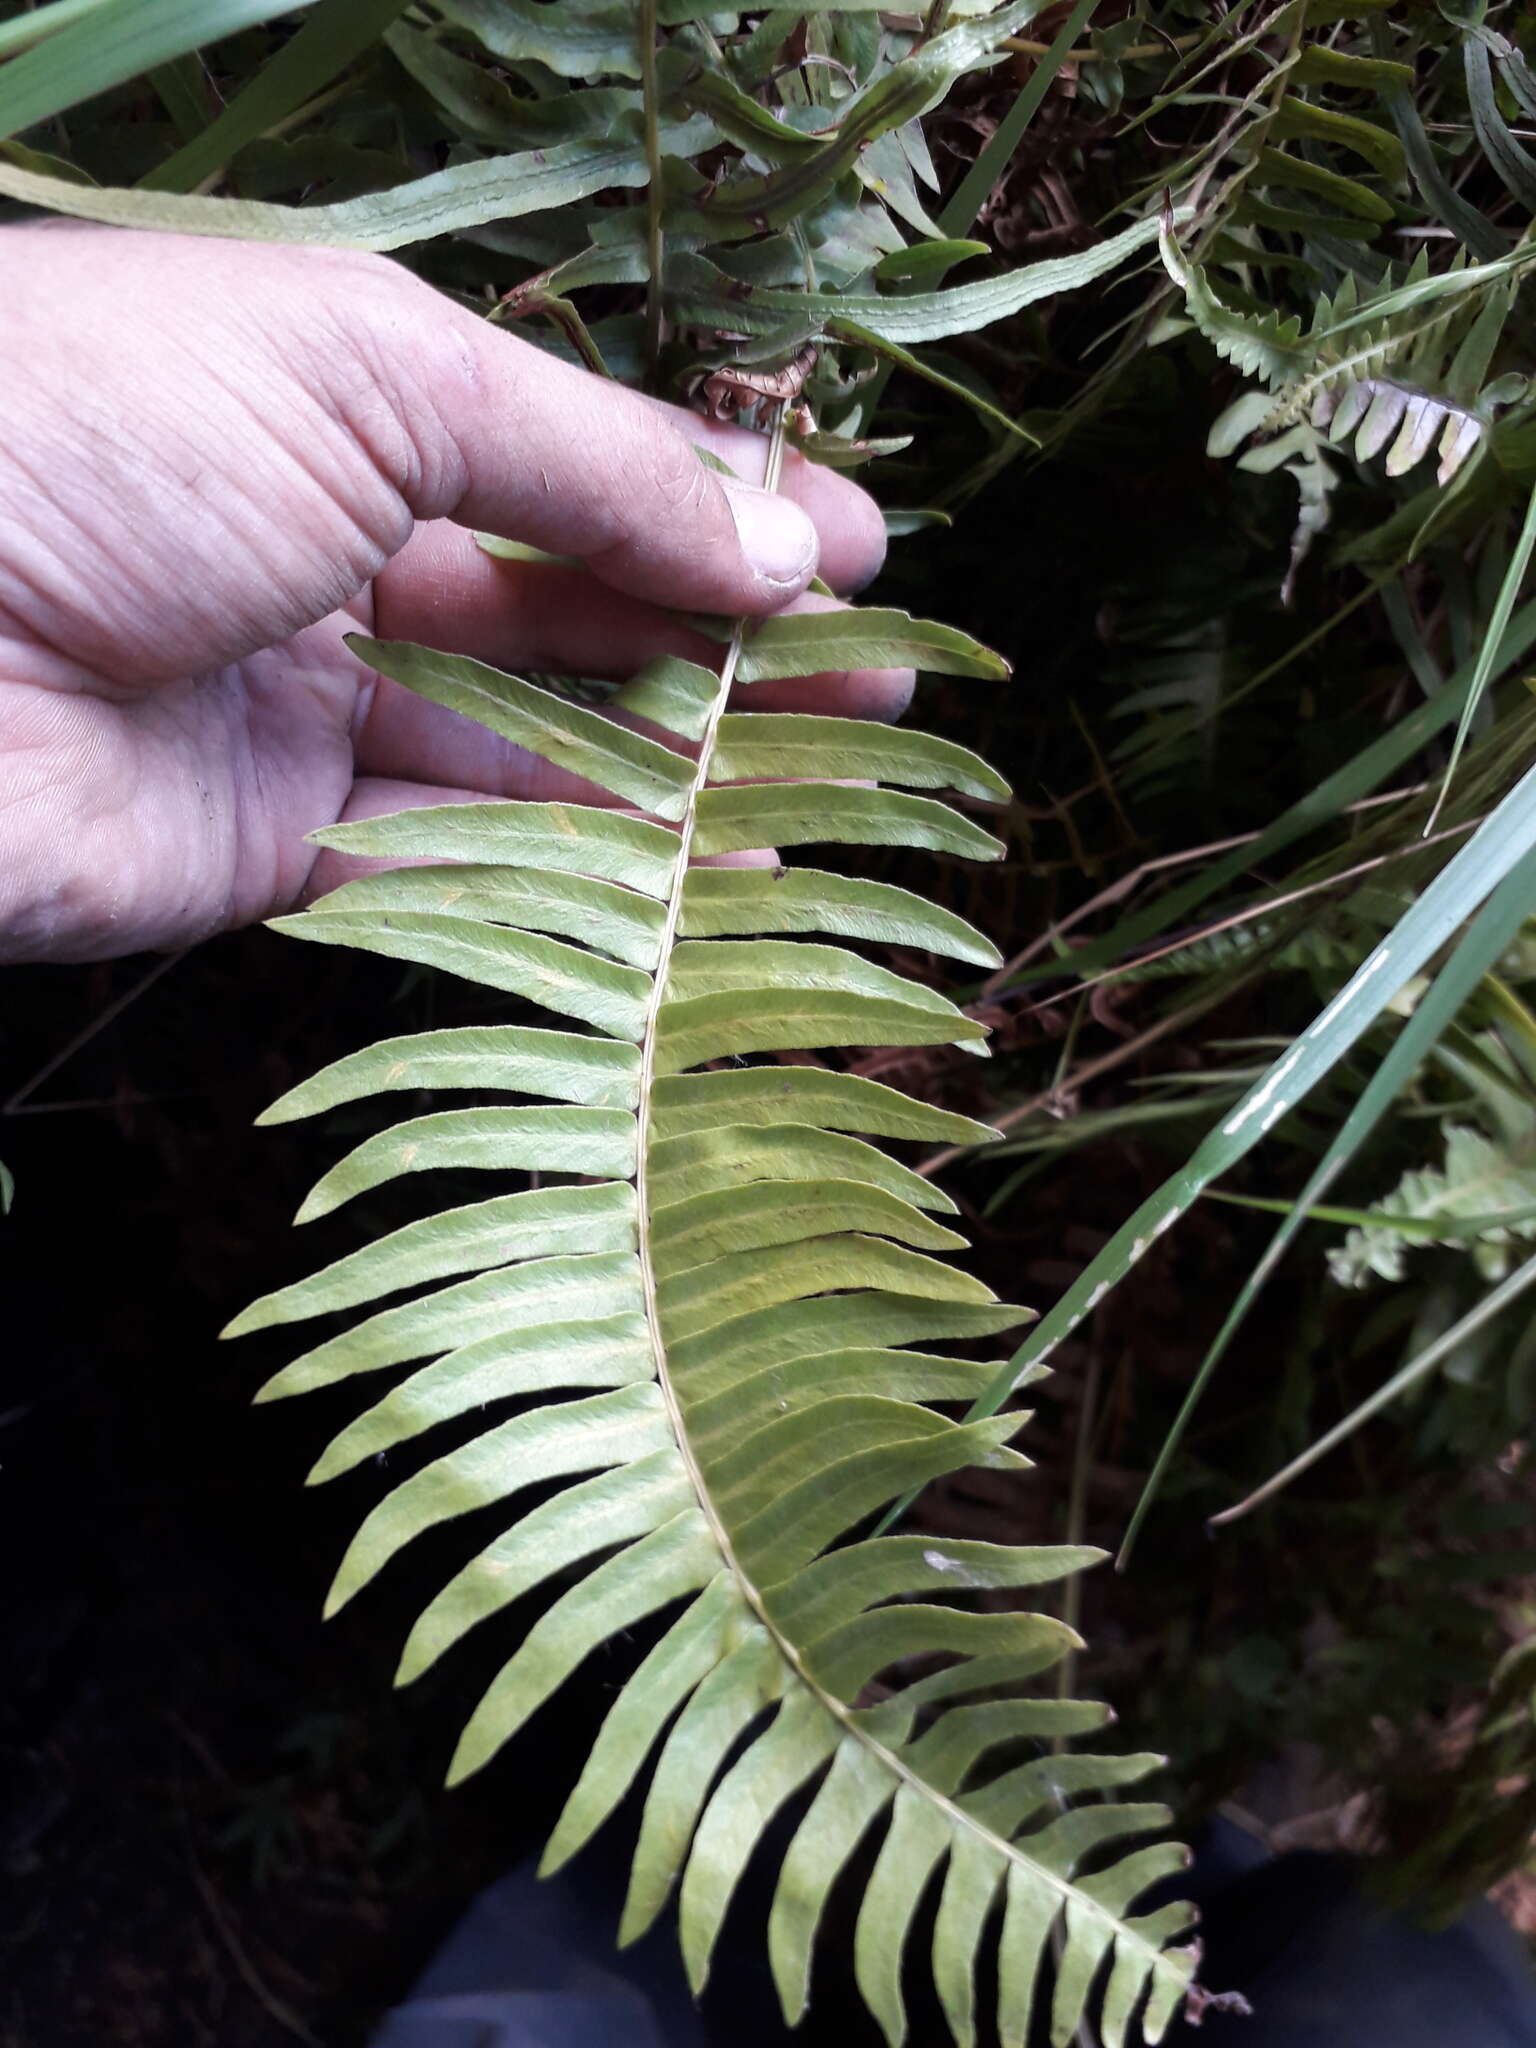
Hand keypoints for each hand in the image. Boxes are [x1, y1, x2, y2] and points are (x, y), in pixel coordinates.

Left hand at [0, 225, 908, 962]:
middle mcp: (333, 552)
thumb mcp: (372, 376)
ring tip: (827, 776)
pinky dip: (580, 867)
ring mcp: (307, 708)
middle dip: (727, 638)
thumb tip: (778, 543)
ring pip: (531, 743)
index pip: (573, 457)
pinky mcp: (277, 849)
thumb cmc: (106, 430)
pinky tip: (701, 870)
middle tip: (877, 680)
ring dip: (677, 761)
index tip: (858, 553)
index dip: (717, 503)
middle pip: (571, 604)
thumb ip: (585, 463)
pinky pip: (454, 861)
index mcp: (345, 402)